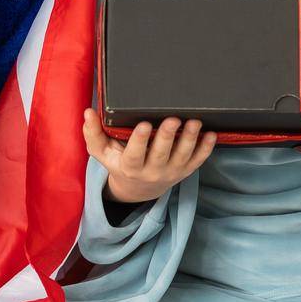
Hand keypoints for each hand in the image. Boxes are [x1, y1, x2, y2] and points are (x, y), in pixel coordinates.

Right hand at [82, 108, 216, 203]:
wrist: (138, 189)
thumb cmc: (119, 162)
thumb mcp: (102, 152)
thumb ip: (94, 134)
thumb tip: (88, 112)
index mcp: (130, 167)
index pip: (134, 155)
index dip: (139, 141)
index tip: (144, 125)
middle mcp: (152, 172)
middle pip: (161, 155)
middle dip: (167, 137)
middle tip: (173, 119)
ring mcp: (171, 172)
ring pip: (182, 157)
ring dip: (190, 139)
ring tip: (195, 122)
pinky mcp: (185, 171)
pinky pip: (198, 161)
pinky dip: (206, 149)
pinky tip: (211, 134)